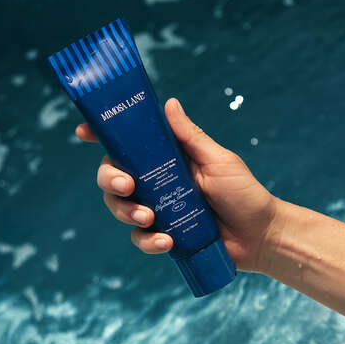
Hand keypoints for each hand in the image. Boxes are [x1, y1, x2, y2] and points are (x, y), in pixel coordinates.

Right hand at [75, 98, 274, 271]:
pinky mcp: (163, 236)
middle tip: (126, 185)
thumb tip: (168, 103)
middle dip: (109, 180)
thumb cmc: (243, 193)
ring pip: (119, 207)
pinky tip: (165, 241)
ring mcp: (157, 209)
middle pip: (112, 176)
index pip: (128, 144)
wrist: (260, 235)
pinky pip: (140, 238)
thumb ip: (190, 137)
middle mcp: (156, 182)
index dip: (102, 136)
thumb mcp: (218, 160)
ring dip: (126, 212)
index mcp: (166, 158)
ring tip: (149, 217)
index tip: (84, 132)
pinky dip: (148, 240)